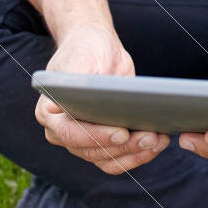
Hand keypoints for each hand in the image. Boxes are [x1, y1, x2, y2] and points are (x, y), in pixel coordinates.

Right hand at [34, 25, 168, 174]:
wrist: (100, 48)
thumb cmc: (86, 49)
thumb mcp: (79, 59)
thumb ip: (68, 81)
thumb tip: (51, 107)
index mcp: (50, 113)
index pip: (70, 134)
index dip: (96, 137)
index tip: (121, 134)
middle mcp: (64, 132)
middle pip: (93, 151)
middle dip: (124, 147)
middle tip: (150, 137)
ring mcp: (85, 139)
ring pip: (108, 160)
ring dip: (135, 154)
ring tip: (158, 140)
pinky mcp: (105, 140)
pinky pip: (120, 157)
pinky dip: (139, 154)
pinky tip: (157, 143)